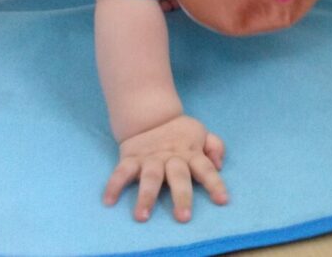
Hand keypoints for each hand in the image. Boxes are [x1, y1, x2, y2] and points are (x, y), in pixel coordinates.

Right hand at [103, 114, 227, 222]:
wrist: (150, 115)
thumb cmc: (180, 133)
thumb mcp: (201, 133)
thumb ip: (215, 146)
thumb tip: (219, 164)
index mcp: (190, 153)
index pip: (206, 168)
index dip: (215, 183)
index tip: (222, 201)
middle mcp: (171, 157)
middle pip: (178, 176)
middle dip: (181, 196)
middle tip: (183, 217)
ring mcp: (150, 158)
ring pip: (149, 177)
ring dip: (146, 196)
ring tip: (142, 216)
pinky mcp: (131, 158)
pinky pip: (121, 172)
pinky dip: (114, 185)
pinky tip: (108, 200)